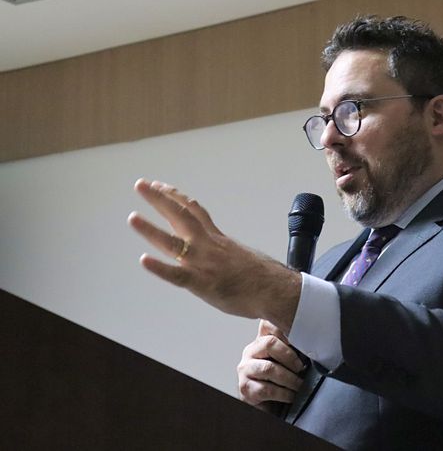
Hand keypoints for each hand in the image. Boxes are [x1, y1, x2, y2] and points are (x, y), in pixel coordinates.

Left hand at [128, 179, 301, 331]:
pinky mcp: (204, 285)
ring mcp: (205, 264)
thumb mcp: (242, 255)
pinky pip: (179, 276)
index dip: (176, 197)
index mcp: (217, 239)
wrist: (276, 290)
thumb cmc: (263, 277)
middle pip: (181, 217)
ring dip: (152, 230)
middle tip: (141, 185)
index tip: (161, 186)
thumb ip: (224, 251)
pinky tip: (144, 260)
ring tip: (133, 217)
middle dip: (159, 200)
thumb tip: (218, 252)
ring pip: (175, 244)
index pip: (195, 212)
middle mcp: (209, 246)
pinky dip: (160, 268)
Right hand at [238, 320, 304, 410]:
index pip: (268, 324)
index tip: (301, 340)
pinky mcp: (245, 388)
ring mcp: (246, 369)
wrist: (266, 405)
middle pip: (269, 343)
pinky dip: (284, 394)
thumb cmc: (279, 379)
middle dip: (290, 357)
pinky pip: (267, 389)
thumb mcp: (287, 360)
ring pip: (269, 368)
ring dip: (290, 378)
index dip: (285, 329)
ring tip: (299, 385)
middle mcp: (251, 351)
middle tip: (301, 367)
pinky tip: (291, 396)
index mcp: (261, 340)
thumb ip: (294, 348)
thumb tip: (314, 344)